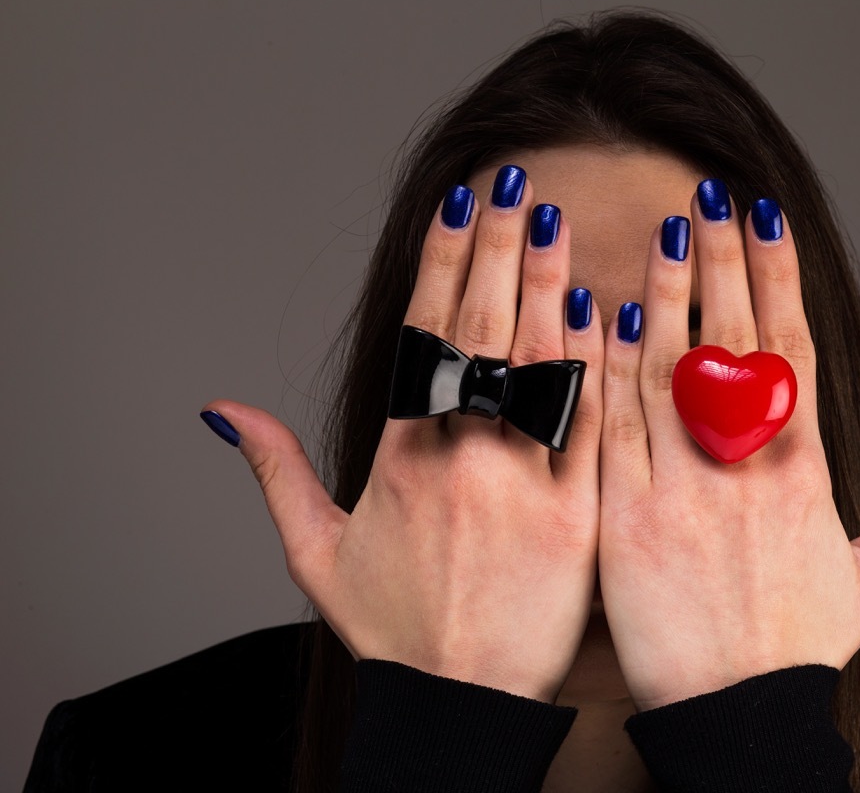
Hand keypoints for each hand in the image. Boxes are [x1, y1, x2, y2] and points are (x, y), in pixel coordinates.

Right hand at [203, 167, 604, 703]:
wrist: (462, 706)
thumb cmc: (395, 633)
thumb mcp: (314, 555)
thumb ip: (273, 473)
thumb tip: (223, 410)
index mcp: (397, 458)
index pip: (423, 336)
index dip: (440, 262)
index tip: (457, 206)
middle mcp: (456, 458)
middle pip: (479, 332)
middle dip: (494, 250)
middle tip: (512, 184)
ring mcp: (518, 483)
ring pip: (535, 365)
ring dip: (544, 286)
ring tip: (553, 221)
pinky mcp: (576, 516)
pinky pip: (589, 428)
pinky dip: (597, 369)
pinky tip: (606, 313)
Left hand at [597, 190, 859, 710]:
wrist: (734, 714)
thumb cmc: (797, 646)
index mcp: (803, 472)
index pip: (791, 351)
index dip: (777, 280)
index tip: (765, 221)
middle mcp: (744, 469)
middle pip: (731, 343)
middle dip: (720, 264)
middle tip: (708, 199)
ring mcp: (681, 489)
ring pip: (668, 372)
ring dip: (663, 296)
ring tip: (658, 234)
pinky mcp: (625, 518)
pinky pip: (611, 427)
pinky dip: (604, 369)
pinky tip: (597, 317)